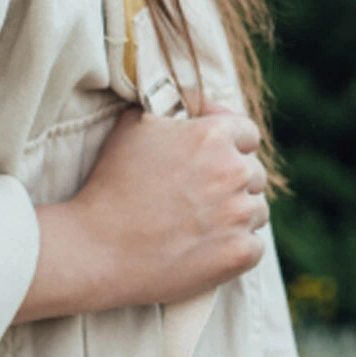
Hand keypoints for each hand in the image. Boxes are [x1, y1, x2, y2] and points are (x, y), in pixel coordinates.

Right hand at [14, 92, 269, 324]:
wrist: (100, 248)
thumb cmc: (111, 183)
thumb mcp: (133, 124)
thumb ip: (171, 106)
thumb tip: (191, 103)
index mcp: (213, 135)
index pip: (247, 133)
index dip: (230, 143)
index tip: (210, 156)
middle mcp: (234, 171)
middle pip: (254, 173)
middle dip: (232, 180)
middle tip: (199, 194)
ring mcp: (240, 215)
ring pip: (256, 209)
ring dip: (236, 213)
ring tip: (199, 222)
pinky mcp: (240, 253)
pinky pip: (254, 244)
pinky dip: (234, 246)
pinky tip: (204, 246)